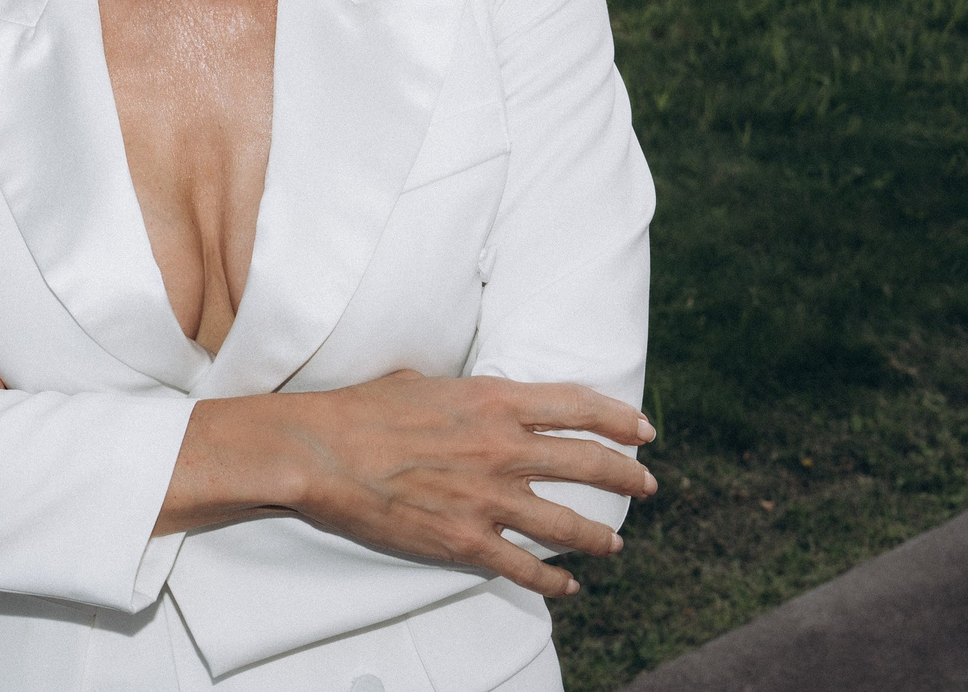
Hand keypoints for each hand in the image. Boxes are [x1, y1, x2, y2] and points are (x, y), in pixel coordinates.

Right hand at [166, 373, 656, 598]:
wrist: (321, 452)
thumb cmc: (361, 410)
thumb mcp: (422, 382)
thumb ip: (463, 394)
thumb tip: (473, 398)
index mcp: (495, 401)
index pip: (579, 405)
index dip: (620, 418)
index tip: (643, 430)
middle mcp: (503, 448)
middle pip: (589, 463)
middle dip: (627, 476)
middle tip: (646, 485)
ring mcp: (488, 499)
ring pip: (569, 524)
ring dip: (599, 536)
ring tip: (613, 544)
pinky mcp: (466, 541)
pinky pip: (526, 567)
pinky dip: (553, 581)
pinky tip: (566, 586)